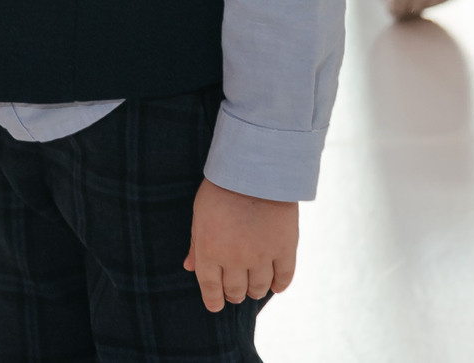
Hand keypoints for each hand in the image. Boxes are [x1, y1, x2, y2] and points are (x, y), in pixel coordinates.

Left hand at [184, 178, 297, 312]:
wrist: (255, 169)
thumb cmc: (221, 189)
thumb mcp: (199, 214)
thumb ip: (195, 244)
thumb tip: (189, 267)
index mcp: (209, 250)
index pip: (210, 288)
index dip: (213, 301)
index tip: (216, 305)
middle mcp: (234, 259)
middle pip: (236, 291)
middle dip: (234, 294)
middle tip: (236, 290)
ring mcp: (261, 256)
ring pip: (259, 289)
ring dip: (255, 291)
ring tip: (254, 286)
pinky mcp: (285, 249)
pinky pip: (284, 278)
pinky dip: (279, 285)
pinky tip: (275, 284)